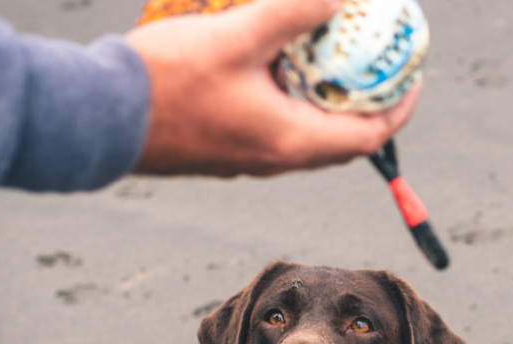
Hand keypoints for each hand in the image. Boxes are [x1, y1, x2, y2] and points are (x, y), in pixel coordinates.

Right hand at [126, 0, 421, 177]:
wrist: (100, 120)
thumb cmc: (167, 83)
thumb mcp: (238, 35)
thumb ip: (293, 12)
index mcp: (291, 142)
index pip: (368, 137)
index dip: (399, 108)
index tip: (412, 77)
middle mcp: (276, 160)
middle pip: (342, 139)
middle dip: (367, 103)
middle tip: (376, 66)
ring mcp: (249, 160)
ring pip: (308, 134)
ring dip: (327, 101)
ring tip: (332, 60)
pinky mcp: (226, 151)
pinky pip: (277, 129)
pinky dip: (294, 102)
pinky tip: (280, 66)